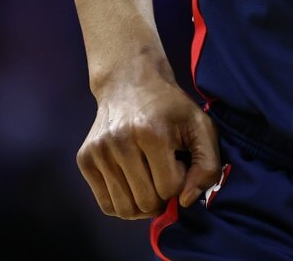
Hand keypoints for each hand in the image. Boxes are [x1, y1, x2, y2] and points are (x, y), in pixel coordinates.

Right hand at [77, 63, 221, 218]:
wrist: (129, 82)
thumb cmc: (170, 108)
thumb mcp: (201, 127)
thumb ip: (208, 165)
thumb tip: (186, 201)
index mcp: (152, 133)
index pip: (169, 188)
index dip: (180, 180)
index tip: (179, 162)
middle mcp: (120, 142)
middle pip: (146, 202)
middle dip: (162, 196)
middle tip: (164, 174)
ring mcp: (99, 151)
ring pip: (124, 209)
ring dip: (142, 204)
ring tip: (149, 181)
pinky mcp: (84, 159)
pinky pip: (106, 205)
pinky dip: (123, 203)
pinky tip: (132, 183)